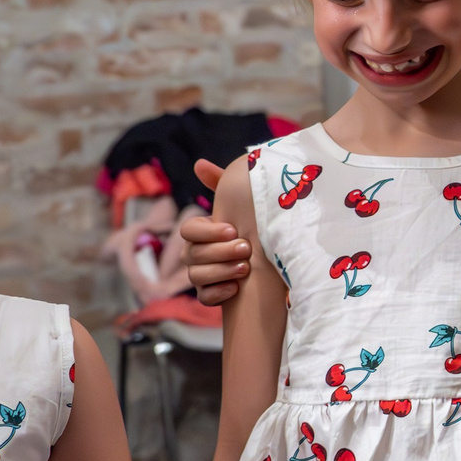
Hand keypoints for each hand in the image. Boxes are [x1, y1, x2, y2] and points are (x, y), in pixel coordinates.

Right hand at [180, 159, 249, 305]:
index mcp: (200, 232)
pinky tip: (236, 288)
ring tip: (246, 267)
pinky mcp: (210, 295)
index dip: (208, 231)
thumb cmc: (253, 230)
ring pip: (196, 276)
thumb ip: (221, 185)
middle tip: (247, 247)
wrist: (272, 263)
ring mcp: (200, 276)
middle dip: (220, 251)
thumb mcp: (240, 206)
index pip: (189, 230)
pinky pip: (204, 297)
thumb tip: (199, 163)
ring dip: (221, 271)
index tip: (233, 229)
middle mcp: (195, 254)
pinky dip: (219, 293)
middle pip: (192, 254)